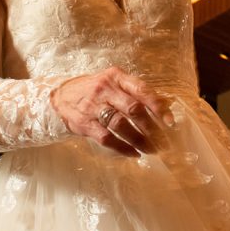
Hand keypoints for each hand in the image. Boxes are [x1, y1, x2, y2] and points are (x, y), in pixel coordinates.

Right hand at [50, 66, 173, 155]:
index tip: (170, 122)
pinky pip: (107, 138)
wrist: (59, 95)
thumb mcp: (114, 83)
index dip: (158, 106)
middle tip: (164, 141)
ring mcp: (93, 106)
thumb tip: (167, 103)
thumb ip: (137, 92)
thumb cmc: (94, 89)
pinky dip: (123, 148)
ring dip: (139, 140)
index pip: (142, 90)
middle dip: (152, 128)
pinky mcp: (84, 123)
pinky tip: (134, 153)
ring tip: (151, 149)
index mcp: (116, 77)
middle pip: (133, 109)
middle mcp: (105, 89)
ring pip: (121, 125)